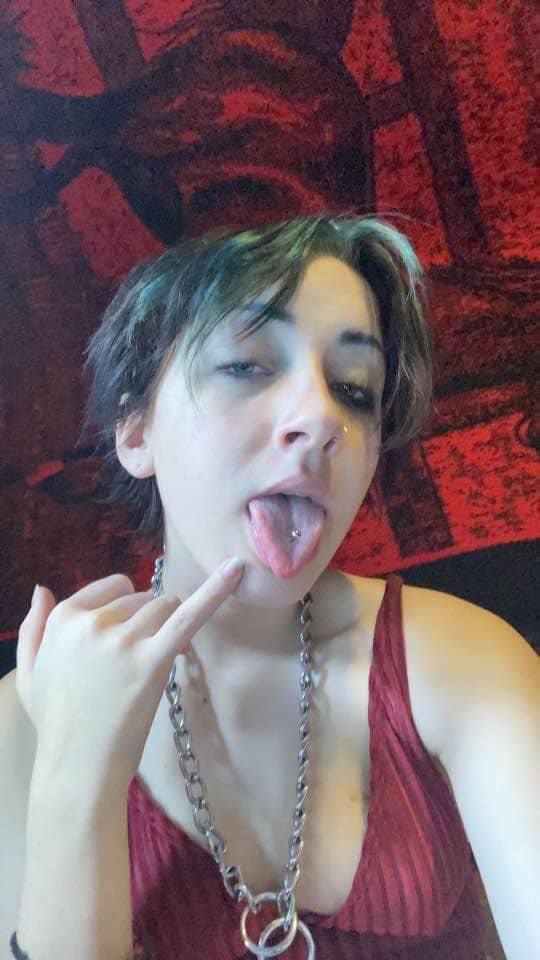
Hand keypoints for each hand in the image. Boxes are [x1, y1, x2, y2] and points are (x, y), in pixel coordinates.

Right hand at [15, 559, 244, 797]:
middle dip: (151, 623)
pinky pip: (189, 616)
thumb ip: (33, 628)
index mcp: (64, 618)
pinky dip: (215, 590)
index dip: (129, 611)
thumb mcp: (30, 673)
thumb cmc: (57, 724)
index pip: (115, 587)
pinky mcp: (153, 660)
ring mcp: (124, 640)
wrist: (77, 768)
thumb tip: (42, 589)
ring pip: (168, 607)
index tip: (129, 638)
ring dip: (171, 629)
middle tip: (142, 662)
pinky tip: (237, 570)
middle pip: (145, 598)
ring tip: (157, 664)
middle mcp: (93, 622)